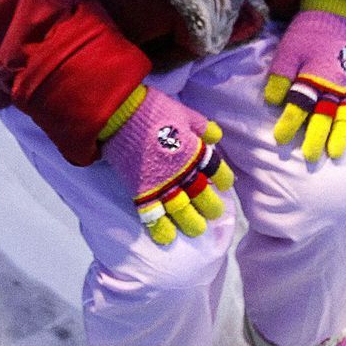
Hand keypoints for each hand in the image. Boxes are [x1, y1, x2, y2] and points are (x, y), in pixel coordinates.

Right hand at [99, 85, 234, 245]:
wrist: (120, 114)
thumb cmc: (153, 108)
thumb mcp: (184, 112)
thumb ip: (201, 126)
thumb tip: (216, 136)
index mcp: (195, 151)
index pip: (216, 170)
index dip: (223, 179)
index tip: (224, 185)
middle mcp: (182, 172)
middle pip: (202, 195)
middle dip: (210, 206)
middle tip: (213, 213)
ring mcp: (161, 184)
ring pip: (181, 210)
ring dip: (191, 222)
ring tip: (196, 229)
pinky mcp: (140, 191)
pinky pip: (152, 214)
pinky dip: (159, 228)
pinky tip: (166, 237)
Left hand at [264, 0, 345, 161]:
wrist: (335, 17)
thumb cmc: (307, 35)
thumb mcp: (287, 51)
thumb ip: (280, 76)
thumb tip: (272, 101)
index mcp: (313, 75)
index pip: (300, 104)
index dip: (289, 122)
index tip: (279, 138)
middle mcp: (333, 84)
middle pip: (326, 115)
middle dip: (317, 137)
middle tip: (309, 157)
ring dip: (340, 136)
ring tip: (334, 154)